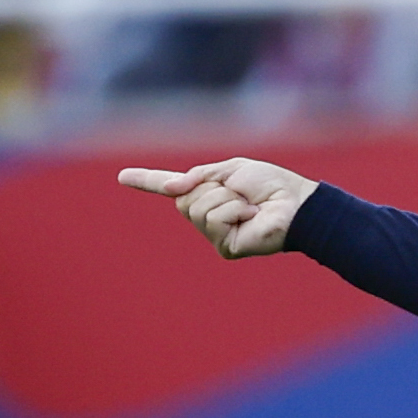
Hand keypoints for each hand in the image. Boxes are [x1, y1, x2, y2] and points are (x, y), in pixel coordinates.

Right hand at [117, 157, 318, 259]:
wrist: (295, 204)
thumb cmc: (270, 185)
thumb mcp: (231, 169)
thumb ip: (198, 176)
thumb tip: (169, 187)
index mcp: (207, 193)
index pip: (172, 187)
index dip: (147, 181)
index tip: (122, 176)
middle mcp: (207, 216)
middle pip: (183, 198)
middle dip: (210, 187)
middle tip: (238, 192)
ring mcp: (214, 234)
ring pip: (197, 208)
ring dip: (225, 199)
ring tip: (248, 206)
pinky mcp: (225, 247)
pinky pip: (213, 219)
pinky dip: (232, 211)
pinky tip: (249, 217)